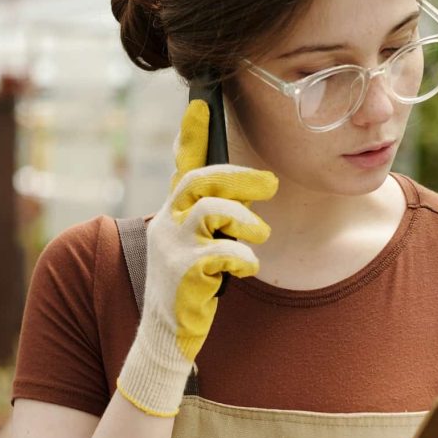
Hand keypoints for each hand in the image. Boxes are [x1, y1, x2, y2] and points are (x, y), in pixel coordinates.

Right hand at [116, 100, 277, 416]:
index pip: (183, 165)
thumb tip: (250, 192)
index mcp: (173, 213)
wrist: (166, 336)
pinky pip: (222, 252)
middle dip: (240, 177)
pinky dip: (243, 258)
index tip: (200, 101)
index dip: (191, 134)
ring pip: (211, 209)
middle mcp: (167, 223)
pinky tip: (246, 269)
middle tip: (271, 184)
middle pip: (201, 179)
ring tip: (260, 235)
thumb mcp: (200, 246)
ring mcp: (172, 247)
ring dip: (244, 220)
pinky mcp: (182, 272)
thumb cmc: (191, 288)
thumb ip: (215, 219)